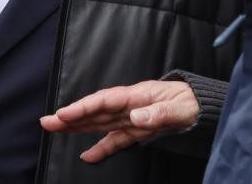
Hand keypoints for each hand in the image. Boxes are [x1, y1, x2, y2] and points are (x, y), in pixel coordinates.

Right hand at [40, 80, 197, 163]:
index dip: (83, 107)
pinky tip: (87, 156)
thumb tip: (135, 116)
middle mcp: (130, 105)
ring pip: (99, 122)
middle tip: (47, 121)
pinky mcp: (138, 130)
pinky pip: (115, 139)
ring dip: (77, 127)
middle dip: (70, 116)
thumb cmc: (194, 102)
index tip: (63, 114)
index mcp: (138, 95)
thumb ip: (159, 113)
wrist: (204, 106)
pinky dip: (100, 147)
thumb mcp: (182, 108)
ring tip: (55, 130)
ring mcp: (132, 117)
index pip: (105, 100)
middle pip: (95, 110)